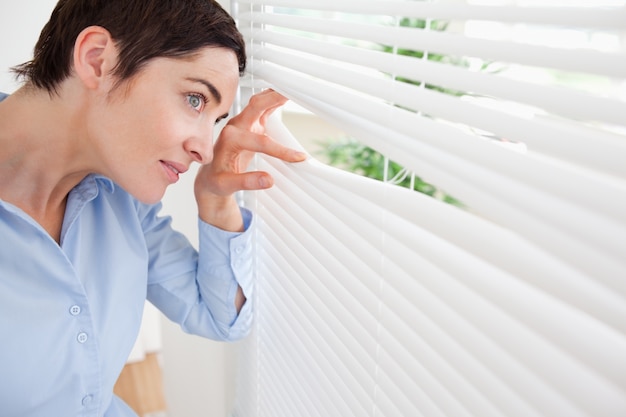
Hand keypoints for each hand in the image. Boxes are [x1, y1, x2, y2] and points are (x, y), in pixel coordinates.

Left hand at [194, 89, 306, 230]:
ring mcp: (243, 124)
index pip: (261, 142)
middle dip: (276, 97)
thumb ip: (247, 182)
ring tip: (295, 88)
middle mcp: (235, 127)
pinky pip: (264, 109)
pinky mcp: (250, 125)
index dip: (281, 150)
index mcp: (230, 139)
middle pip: (257, 105)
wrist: (209, 177)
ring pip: (260, 103)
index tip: (298, 157)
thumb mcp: (226, 185)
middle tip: (295, 91)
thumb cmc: (215, 180)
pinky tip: (286, 97)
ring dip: (276, 95)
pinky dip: (275, 101)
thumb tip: (268, 180)